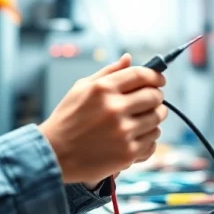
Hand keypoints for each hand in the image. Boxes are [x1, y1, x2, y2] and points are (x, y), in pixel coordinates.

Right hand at [39, 54, 167, 184]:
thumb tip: (129, 58)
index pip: (142, 75)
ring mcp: (123, 132)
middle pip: (154, 97)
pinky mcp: (127, 153)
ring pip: (157, 120)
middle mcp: (115, 109)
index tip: (159, 80)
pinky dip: (148, 138)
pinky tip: (136, 137)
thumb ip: (108, 72)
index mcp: (103, 89)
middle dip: (156, 97)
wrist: (55, 154)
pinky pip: (152, 141)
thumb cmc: (67, 119)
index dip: (156, 76)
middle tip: (151, 101)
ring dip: (153, 118)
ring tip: (141, 120)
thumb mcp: (81, 88)